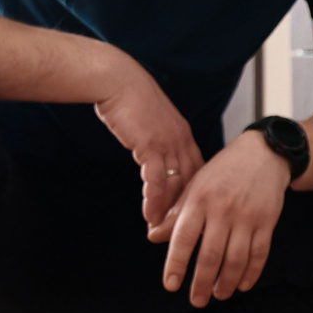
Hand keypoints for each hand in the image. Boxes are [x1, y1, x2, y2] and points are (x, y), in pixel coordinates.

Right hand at [93, 58, 201, 225]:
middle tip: (180, 231)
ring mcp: (168, 143)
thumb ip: (157, 141)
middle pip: (191, 182)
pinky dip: (154, 200)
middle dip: (186, 209)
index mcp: (184, 135)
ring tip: (163, 231)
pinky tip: (149, 216)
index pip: (197, 172)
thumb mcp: (151, 123)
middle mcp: (181, 140)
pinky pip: (156, 180)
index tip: (191, 214)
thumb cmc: (129, 99)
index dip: (194, 195)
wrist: (116, 80)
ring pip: (175, 185)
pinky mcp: (150, 145)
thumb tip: (155, 158)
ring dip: (169, 211)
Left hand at [151, 128, 290, 305]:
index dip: (175, 263)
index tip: (170, 284)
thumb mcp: (194, 186)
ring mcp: (247, 217)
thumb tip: (154, 237)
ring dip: (226, 282)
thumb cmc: (222, 172)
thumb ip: (176, 213)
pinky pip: (259, 254)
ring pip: (235, 259)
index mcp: (199, 200)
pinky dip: (251, 273)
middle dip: (202, 283)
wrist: (263, 154)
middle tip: (196, 301)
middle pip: (210, 255)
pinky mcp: (267, 221)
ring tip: (219, 295)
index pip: (183, 238)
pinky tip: (243, 285)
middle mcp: (222, 210)